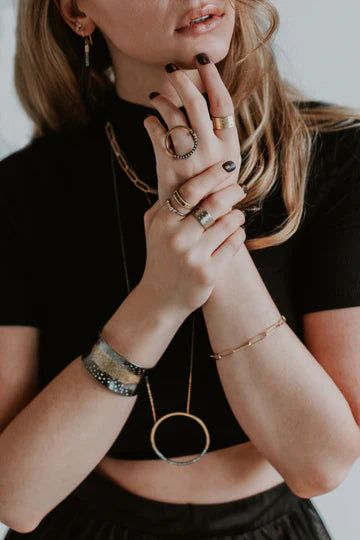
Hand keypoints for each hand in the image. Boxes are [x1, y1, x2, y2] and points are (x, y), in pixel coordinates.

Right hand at [140, 161, 245, 314]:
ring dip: (237, 215)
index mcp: (163, 222)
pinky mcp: (209, 273)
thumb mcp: (153, 228)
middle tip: (240, 189)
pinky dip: (239, 234)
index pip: (192, 190)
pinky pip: (234, 244)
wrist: (161, 298)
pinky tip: (236, 233)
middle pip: (214, 204)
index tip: (228, 166)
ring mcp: (193, 257)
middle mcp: (177, 238)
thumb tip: (190, 176)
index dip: (213, 174)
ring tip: (236, 215)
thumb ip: (165, 202)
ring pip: (228, 223)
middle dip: (232, 192)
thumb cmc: (160, 256)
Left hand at [143, 52, 241, 204]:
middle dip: (181, 81)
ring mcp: (190, 159)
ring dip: (162, 101)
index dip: (212, 77)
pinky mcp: (169, 167)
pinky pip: (156, 134)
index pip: (222, 102)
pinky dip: (150, 122)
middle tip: (171, 70)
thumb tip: (205, 100)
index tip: (202, 58)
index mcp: (230, 147)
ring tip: (155, 98)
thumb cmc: (211, 189)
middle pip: (196, 103)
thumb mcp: (225, 163)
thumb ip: (218, 136)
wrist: (197, 220)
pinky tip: (149, 120)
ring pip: (173, 116)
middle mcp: (212, 150)